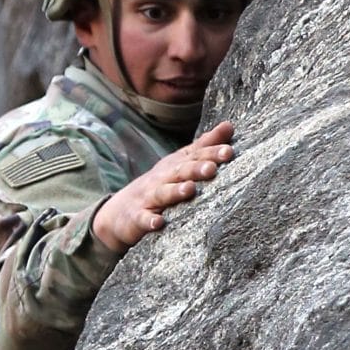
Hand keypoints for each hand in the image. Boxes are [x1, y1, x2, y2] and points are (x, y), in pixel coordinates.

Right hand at [93, 123, 236, 249]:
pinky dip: (150, 221)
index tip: (229, 151)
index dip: (210, 153)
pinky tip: (158, 223)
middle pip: (180, 171)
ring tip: (189, 189)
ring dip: (175, 191)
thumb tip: (228, 125)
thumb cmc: (160, 184)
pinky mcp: (137, 217)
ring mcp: (148, 197)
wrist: (120, 211)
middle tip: (212, 168)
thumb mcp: (180, 163)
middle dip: (196, 169)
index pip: (194, 156)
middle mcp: (162, 178)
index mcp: (175, 165)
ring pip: (163, 193)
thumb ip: (204, 147)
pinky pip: (143, 219)